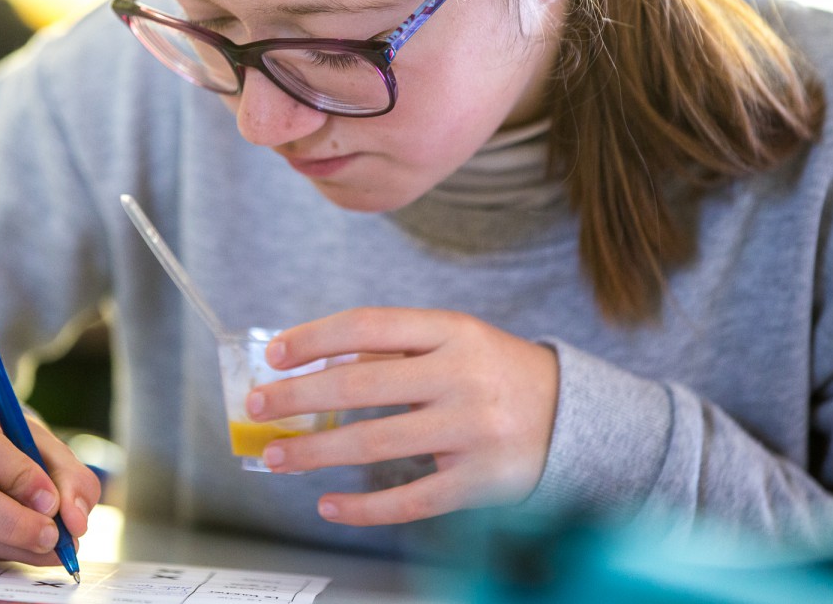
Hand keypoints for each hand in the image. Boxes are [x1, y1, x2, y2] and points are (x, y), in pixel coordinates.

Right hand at [0, 391, 100, 563]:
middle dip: (11, 521)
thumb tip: (75, 520)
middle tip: (52, 536)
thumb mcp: (39, 441)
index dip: (16, 476)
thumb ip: (68, 474)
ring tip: (49, 547)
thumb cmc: (5, 441)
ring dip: (10, 545)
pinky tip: (22, 548)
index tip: (52, 501)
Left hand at [246, 307, 557, 525]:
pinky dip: (363, 507)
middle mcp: (462, 376)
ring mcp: (472, 431)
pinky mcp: (480, 481)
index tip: (274, 353)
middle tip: (257, 404)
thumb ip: (396, 346)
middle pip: (362, 382)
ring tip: (276, 456)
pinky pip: (410, 500)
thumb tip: (317, 363)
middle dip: (299, 396)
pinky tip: (328, 503)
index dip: (315, 338)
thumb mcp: (456, 342)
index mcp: (453, 332)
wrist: (575, 418)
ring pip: (376, 443)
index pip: (369, 325)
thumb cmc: (496, 374)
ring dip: (316, 452)